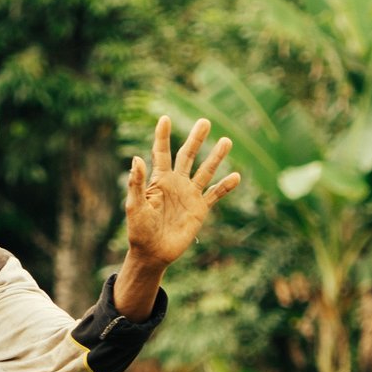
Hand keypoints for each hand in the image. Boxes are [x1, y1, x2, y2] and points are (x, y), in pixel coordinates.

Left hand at [124, 116, 240, 268]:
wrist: (153, 253)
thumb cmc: (139, 230)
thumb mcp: (135, 206)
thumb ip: (136, 183)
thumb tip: (136, 158)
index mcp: (159, 180)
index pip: (162, 153)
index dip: (163, 136)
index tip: (165, 118)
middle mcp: (176, 183)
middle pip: (188, 155)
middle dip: (196, 139)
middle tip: (205, 121)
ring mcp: (189, 195)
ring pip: (205, 171)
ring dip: (216, 157)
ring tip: (226, 140)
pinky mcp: (200, 209)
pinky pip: (215, 194)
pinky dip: (225, 186)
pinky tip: (236, 177)